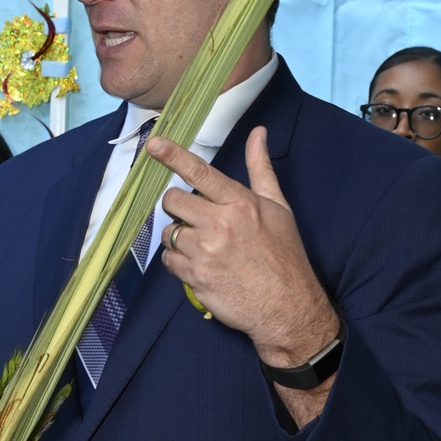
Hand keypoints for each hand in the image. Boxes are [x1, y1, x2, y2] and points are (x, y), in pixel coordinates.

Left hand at [148, 127, 338, 365]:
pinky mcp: (195, 277)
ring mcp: (205, 252)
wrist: (287, 307)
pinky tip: (200, 265)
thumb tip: (258, 133)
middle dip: (179, 207)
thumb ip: (261, 169)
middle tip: (197, 218)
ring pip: (169, 232)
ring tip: (204, 247)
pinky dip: (178, 262)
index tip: (154, 145)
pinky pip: (168, 261)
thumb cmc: (284, 255)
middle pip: (173, 201)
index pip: (200, 173)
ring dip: (179, 237)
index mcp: (240, 203)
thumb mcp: (278, 207)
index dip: (173, 156)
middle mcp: (220, 225)